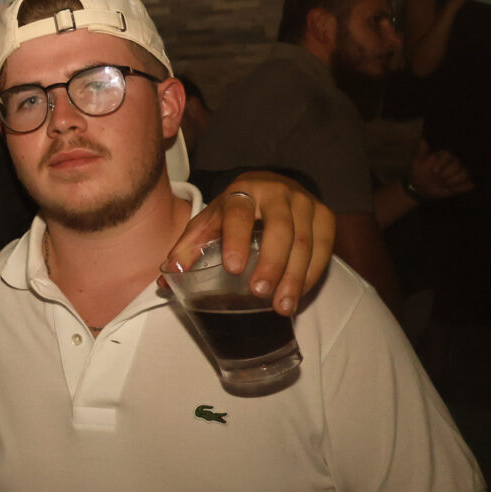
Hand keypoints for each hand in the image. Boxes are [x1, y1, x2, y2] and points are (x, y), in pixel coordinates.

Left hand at [165, 173, 334, 315]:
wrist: (271, 185)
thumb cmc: (234, 212)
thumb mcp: (209, 222)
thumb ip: (188, 247)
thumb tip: (166, 277)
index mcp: (241, 192)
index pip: (238, 214)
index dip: (236, 239)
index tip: (233, 268)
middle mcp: (276, 193)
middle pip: (280, 229)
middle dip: (272, 264)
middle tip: (260, 292)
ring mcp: (304, 202)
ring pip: (304, 242)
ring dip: (294, 277)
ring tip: (282, 306)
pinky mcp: (324, 215)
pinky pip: (324, 248)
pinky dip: (311, 274)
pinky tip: (298, 295)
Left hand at [407, 140, 472, 198]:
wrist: (422, 187)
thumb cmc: (420, 173)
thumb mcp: (417, 164)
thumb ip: (422, 153)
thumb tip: (423, 141)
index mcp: (444, 155)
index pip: (448, 155)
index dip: (442, 165)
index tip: (434, 172)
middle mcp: (455, 161)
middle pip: (457, 166)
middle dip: (445, 176)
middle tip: (436, 179)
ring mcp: (461, 171)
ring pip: (464, 175)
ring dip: (451, 182)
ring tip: (442, 183)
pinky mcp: (465, 182)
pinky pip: (469, 185)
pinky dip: (459, 188)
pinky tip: (450, 189)